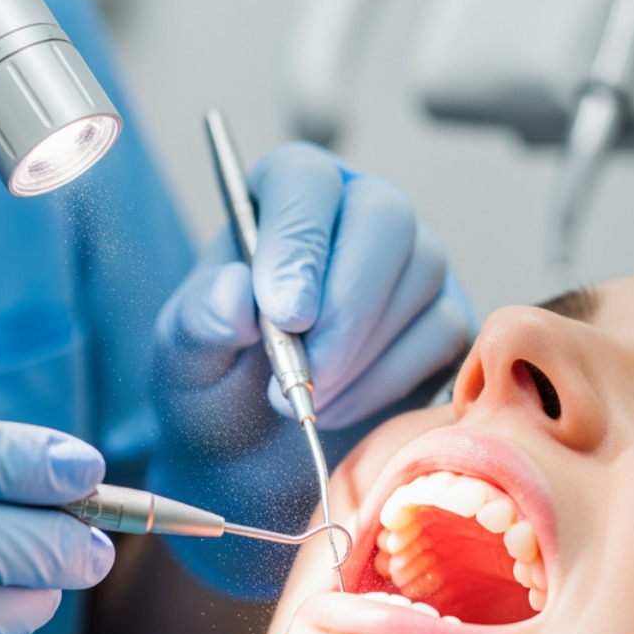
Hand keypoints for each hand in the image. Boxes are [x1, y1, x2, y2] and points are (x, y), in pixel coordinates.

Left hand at [149, 145, 473, 593]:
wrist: (254, 453)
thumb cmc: (217, 380)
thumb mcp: (186, 354)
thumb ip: (201, 319)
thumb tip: (233, 294)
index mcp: (284, 196)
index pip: (304, 181)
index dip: (299, 241)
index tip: (284, 312)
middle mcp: (357, 212)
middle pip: (384, 218)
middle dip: (346, 305)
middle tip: (304, 372)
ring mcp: (412, 263)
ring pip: (420, 277)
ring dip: (360, 352)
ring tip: (302, 398)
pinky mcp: (446, 321)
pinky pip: (444, 335)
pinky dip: (386, 382)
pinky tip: (335, 408)